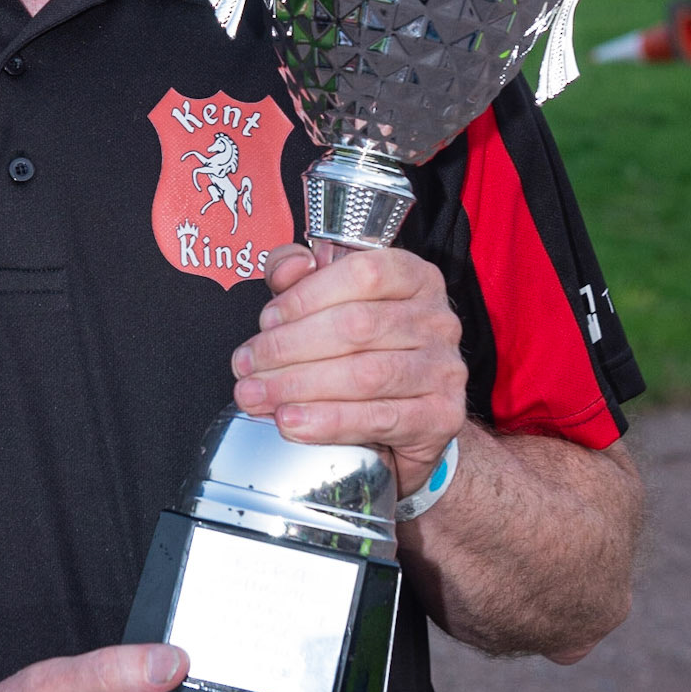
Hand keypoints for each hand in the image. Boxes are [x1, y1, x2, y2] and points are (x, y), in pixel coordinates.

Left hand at [230, 242, 466, 497]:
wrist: (411, 418)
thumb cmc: (367, 350)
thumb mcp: (331, 302)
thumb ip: (301, 276)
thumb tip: (288, 268)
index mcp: (414, 277)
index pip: (363, 272)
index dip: (306, 296)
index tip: (266, 320)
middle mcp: (437, 318)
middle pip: (357, 326)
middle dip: (288, 348)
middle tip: (246, 366)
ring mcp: (444, 368)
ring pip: (365, 374)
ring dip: (300, 386)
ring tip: (257, 396)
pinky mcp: (442, 416)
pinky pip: (379, 418)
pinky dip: (329, 422)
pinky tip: (293, 423)